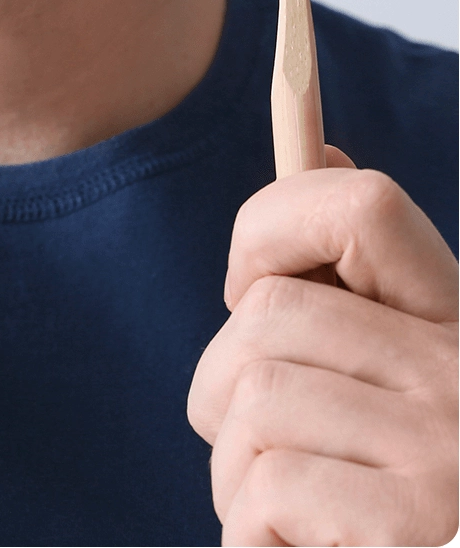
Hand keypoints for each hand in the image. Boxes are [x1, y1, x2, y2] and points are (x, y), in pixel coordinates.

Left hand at [188, 146, 457, 546]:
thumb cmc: (388, 483)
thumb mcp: (385, 372)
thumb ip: (349, 282)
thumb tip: (322, 146)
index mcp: (454, 324)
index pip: (363, 205)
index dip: (268, 222)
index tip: (242, 283)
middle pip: (266, 313)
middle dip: (218, 385)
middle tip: (250, 443)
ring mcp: (450, 452)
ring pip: (252, 399)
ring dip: (230, 470)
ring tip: (280, 514)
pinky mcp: (421, 526)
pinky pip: (268, 489)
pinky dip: (248, 533)